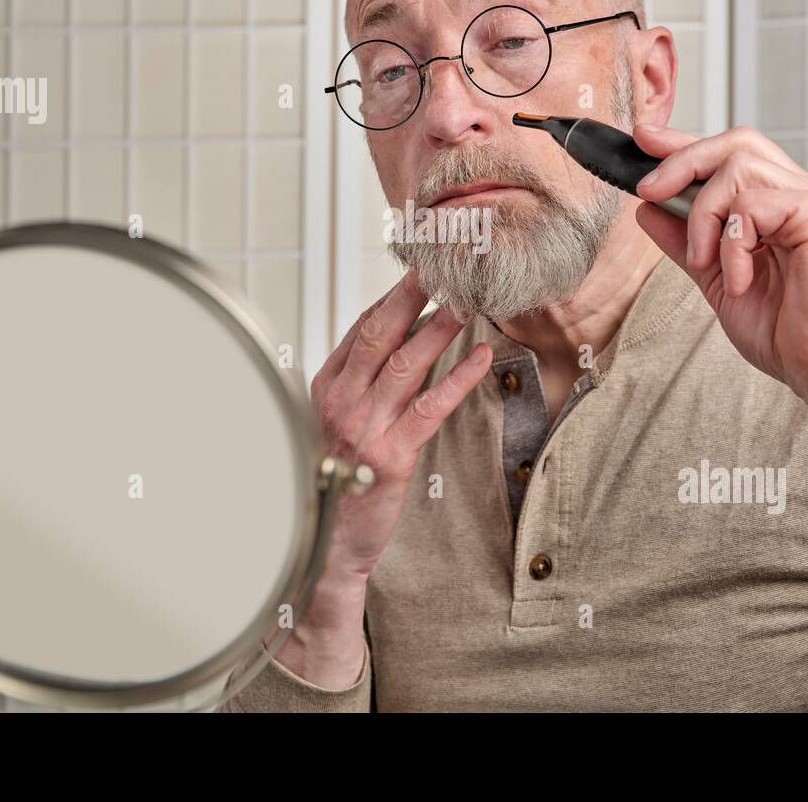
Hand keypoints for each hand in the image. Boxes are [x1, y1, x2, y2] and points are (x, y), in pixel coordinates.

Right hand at [311, 267, 491, 581]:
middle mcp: (340, 401)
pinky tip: (481, 357)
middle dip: (412, 294)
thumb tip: (395, 336)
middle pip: (379, 333)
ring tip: (469, 300)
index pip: (361, 328)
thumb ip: (359, 381)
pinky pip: (431, 407)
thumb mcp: (335, 420)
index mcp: (325, 387)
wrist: (328, 544)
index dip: (393, 295)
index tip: (421, 269)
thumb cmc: (336, 478)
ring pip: (407, 363)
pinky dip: (458, 378)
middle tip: (443, 264)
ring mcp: (364, 427)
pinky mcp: (391, 455)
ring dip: (440, 328)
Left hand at [631, 124, 807, 402]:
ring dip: (702, 215)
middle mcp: (797, 193)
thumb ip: (684, 240)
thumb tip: (645, 207)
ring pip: (738, 167)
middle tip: (647, 190)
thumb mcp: (714, 279)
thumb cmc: (783, 330)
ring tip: (703, 261)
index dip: (683, 141)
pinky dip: (731, 244)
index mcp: (774, 204)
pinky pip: (752, 204)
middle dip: (681, 159)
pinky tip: (739, 280)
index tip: (643, 138)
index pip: (728, 153)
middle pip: (735, 142)